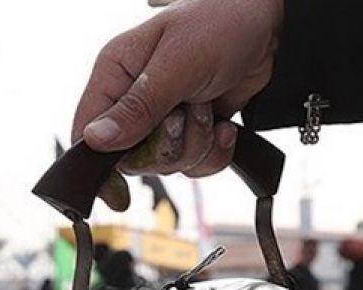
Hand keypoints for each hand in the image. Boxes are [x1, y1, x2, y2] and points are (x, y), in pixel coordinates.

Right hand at [73, 0, 282, 209]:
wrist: (275, 24)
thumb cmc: (223, 22)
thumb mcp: (178, 64)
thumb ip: (137, 106)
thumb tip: (95, 140)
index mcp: (116, 72)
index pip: (87, 130)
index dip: (98, 166)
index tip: (117, 194)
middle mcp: (133, 97)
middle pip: (130, 157)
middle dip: (168, 146)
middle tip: (188, 114)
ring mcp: (162, 117)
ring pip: (166, 164)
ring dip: (196, 144)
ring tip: (210, 108)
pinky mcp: (190, 129)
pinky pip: (192, 164)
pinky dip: (214, 152)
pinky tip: (225, 125)